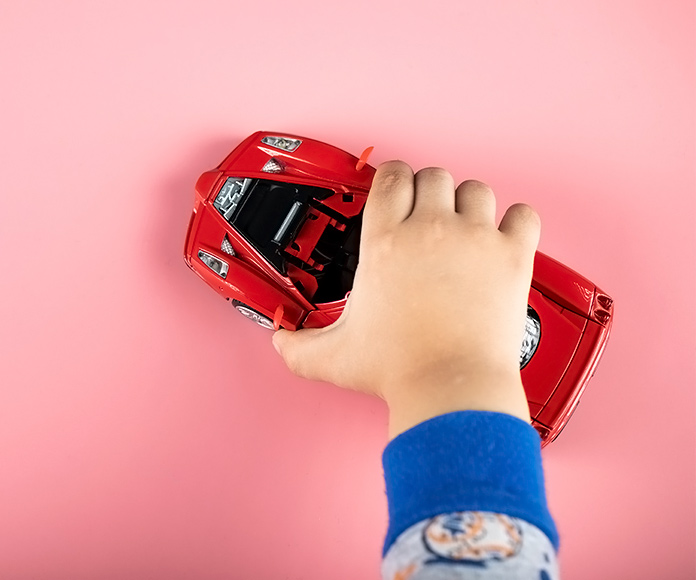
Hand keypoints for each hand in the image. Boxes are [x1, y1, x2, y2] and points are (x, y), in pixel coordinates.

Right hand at [272, 160, 540, 438]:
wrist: (450, 389)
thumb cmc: (399, 370)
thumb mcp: (334, 356)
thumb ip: (299, 347)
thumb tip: (281, 343)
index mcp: (386, 242)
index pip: (391, 178)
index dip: (393, 179)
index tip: (395, 190)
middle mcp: (431, 230)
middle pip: (434, 176)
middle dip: (429, 192)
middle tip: (428, 216)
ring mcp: (474, 240)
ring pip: (477, 190)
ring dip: (468, 204)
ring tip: (463, 228)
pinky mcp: (511, 257)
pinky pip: (524, 215)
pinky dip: (516, 221)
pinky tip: (504, 237)